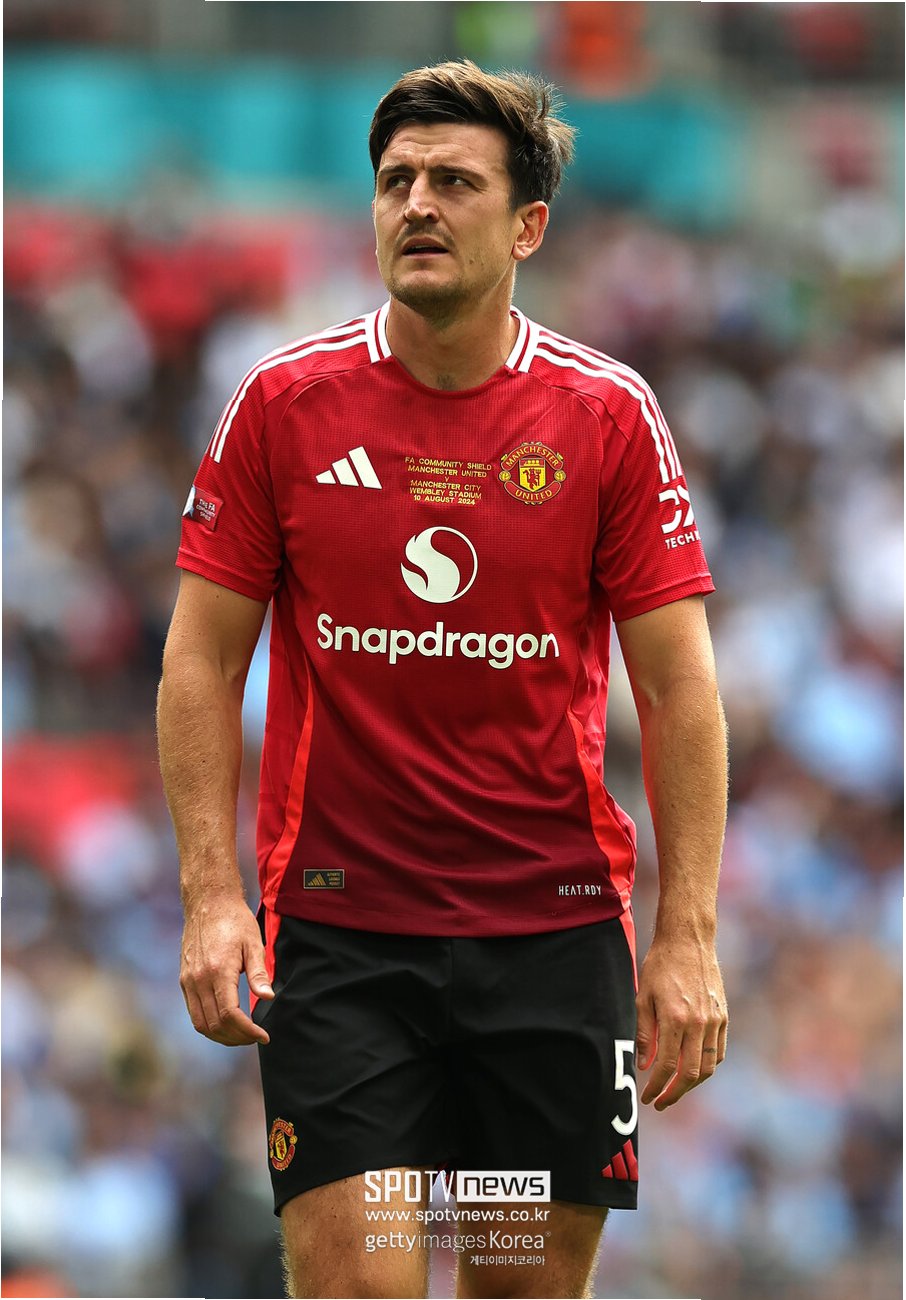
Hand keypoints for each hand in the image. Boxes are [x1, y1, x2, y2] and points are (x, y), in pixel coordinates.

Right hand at [180, 895, 274, 1045]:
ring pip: (201, 1024)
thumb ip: (259, 973)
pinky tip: (226, 1023)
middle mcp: (198, 979)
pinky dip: (209, 1025)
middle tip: (256, 1037)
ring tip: (242, 1035)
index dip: (247, 1031)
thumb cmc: (235, 921)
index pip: (229, 1015)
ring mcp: (188, 981)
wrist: (208, 903)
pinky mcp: (184, 980)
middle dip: (237, 1038)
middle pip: (214, 1025)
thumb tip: (268, 998)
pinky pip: (194, 1013)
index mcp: (218, 970)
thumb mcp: (253, 943)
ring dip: (222, 1036)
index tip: (264, 1036)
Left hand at [635, 935, 726, 1109]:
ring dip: (692, 1084)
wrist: (688, 941)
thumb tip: (644, 1065)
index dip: (656, 1087)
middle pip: (690, 1074)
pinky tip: (693, 1069)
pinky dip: (707, 1066)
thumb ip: (645, 1034)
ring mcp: (714, 1020)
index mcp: (675, 1019)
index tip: (648, 1097)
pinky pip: (718, 1051)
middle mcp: (698, 1023)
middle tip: (660, 1102)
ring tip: (675, 1089)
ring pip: (708, 1067)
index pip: (666, 1066)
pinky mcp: (723, 1016)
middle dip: (674, 1094)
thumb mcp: (643, 997)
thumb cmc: (660, 966)